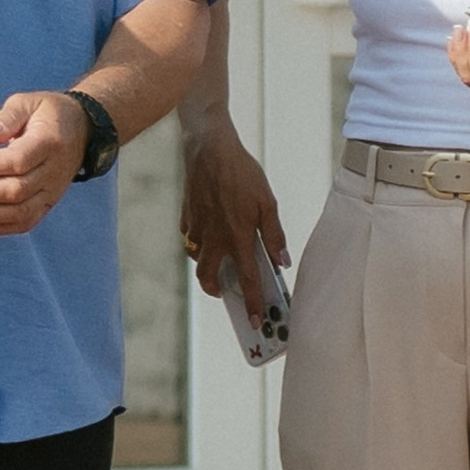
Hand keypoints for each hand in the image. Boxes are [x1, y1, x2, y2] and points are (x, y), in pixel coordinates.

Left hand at [0, 88, 89, 235]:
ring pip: (22, 211)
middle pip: (17, 189)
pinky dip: (3, 228)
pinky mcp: (49, 202)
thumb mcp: (28, 102)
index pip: (18, 161)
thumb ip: (7, 117)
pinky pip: (28, 221)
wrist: (82, 130)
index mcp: (49, 142)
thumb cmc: (46, 113)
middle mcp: (54, 171)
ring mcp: (53, 190)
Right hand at [180, 116, 288, 301]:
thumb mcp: (267, 202)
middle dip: (218, 292)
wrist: (209, 147)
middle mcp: (214, 238)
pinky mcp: (187, 216)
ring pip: (198, 260)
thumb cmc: (241, 172)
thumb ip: (273, 235)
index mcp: (237, 236)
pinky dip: (199, 244)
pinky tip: (210, 233)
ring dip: (209, 267)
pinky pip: (191, 239)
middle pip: (210, 280)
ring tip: (223, 259)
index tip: (257, 322)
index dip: (252, 304)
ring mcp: (197, 228)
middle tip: (228, 292)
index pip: (246, 280)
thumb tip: (282, 262)